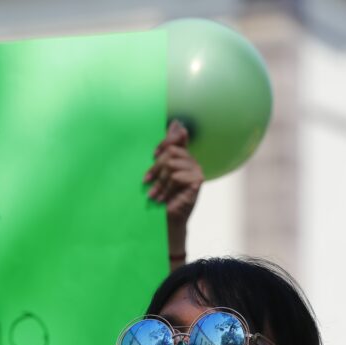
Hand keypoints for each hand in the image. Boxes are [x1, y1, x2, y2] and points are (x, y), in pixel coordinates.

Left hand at [144, 120, 203, 260]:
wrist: (165, 221)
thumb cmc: (159, 197)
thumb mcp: (158, 171)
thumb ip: (166, 149)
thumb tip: (177, 121)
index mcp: (183, 157)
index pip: (177, 138)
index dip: (164, 142)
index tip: (153, 154)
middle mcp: (192, 162)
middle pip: (171, 151)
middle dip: (156, 167)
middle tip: (147, 182)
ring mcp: (197, 170)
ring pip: (172, 164)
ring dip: (159, 181)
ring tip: (154, 195)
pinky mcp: (197, 181)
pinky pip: (176, 176)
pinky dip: (166, 188)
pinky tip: (163, 199)